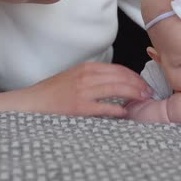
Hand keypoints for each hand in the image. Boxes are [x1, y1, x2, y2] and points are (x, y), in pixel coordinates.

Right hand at [23, 62, 152, 117]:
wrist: (31, 102)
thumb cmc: (52, 92)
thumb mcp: (74, 77)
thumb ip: (93, 78)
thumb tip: (116, 83)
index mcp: (86, 68)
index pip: (118, 69)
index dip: (134, 76)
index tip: (143, 84)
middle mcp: (86, 76)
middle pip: (121, 77)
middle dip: (138, 85)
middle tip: (149, 92)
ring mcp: (83, 91)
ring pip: (117, 89)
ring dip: (134, 94)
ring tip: (143, 100)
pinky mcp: (79, 107)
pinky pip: (105, 107)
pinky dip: (118, 109)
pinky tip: (125, 112)